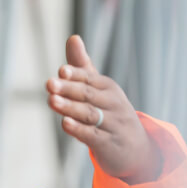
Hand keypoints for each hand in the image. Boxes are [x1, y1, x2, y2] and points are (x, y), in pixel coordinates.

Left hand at [46, 35, 161, 183]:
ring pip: (89, 114)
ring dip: (69, 107)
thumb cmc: (110, 114)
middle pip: (88, 94)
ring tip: (52, 101)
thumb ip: (82, 67)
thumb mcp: (99, 90)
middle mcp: (113, 103)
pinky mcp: (108, 143)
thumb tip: (72, 37)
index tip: (61, 70)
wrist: (136, 150)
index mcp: (108, 87)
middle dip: (68, 89)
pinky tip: (65, 124)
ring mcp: (112, 124)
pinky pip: (92, 134)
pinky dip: (78, 129)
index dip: (75, 75)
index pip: (89, 79)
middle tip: (49, 84)